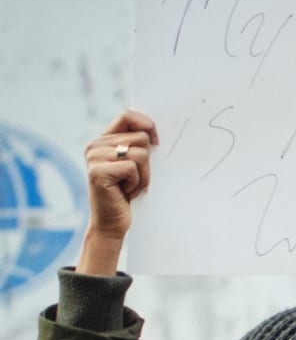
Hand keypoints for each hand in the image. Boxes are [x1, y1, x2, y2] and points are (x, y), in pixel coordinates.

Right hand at [78, 110, 158, 274]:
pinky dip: (137, 183)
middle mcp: (95, 145)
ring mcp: (94, 157)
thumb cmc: (126, 195)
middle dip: (147, 163)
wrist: (111, 224)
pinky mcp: (98, 172)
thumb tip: (154, 130)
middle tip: (134, 179)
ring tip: (130, 187)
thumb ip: (137, 145)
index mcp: (103, 139)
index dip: (147, 125)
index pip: (128, 115)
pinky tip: (125, 193)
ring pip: (140, 154)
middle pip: (140, 137)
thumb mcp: (133, 166)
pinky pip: (133, 168)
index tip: (157, 142)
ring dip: (143, 175)